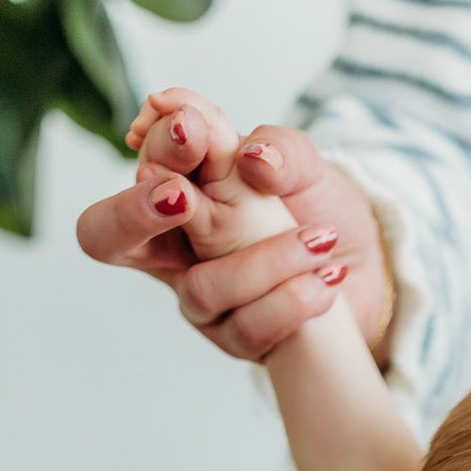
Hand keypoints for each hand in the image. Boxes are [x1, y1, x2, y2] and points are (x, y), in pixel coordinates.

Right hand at [76, 89, 392, 362]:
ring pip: (201, 288)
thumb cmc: (317, 210)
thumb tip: (250, 153)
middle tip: (180, 194)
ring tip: (320, 240)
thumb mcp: (303, 166)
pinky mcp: (238, 339)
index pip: (136, 168)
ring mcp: (201, 302)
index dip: (157, 148)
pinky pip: (249, 329)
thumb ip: (275, 147)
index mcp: (176, 192)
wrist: (367, 269)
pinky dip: (292, 301)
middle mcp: (171, 250)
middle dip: (133, 211)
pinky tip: (328, 277)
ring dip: (264, 261)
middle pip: (102, 237)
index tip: (193, 131)